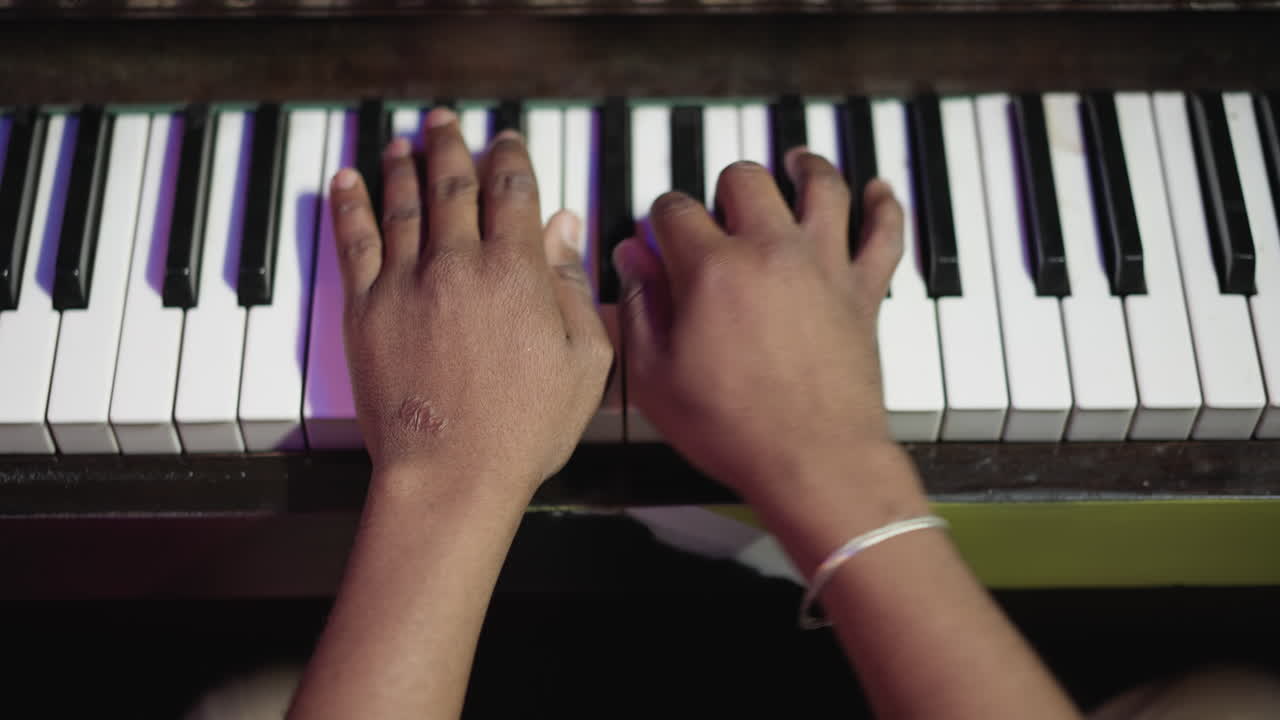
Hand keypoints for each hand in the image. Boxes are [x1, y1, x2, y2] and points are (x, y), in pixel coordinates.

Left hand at [328, 108, 611, 495]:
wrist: (451, 473)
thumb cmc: (525, 428)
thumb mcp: (584, 360)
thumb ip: (573, 287)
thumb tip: (563, 228)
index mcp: (515, 273)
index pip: (511, 191)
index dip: (509, 158)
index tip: (506, 142)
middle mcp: (457, 264)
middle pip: (452, 184)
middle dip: (450, 145)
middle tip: (445, 120)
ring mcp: (405, 283)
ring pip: (402, 203)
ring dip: (402, 164)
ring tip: (403, 140)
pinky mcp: (364, 309)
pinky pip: (353, 241)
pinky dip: (349, 205)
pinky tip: (348, 180)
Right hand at [614, 152, 905, 502]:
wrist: (815, 462)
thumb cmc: (734, 429)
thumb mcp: (655, 378)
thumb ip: (638, 310)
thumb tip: (631, 261)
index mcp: (712, 269)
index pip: (675, 209)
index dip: (660, 218)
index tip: (658, 236)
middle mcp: (770, 251)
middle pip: (745, 179)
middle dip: (724, 188)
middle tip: (719, 211)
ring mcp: (824, 265)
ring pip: (820, 185)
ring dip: (805, 166)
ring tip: (797, 161)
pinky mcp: (863, 291)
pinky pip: (885, 232)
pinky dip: (884, 205)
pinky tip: (878, 190)